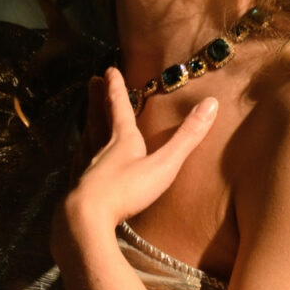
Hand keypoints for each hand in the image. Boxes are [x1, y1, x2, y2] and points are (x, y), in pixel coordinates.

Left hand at [56, 67, 218, 256]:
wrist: (86, 218)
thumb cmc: (127, 190)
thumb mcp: (164, 164)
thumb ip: (187, 137)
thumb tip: (211, 103)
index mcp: (122, 140)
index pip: (120, 107)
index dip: (116, 88)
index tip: (110, 70)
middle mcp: (100, 148)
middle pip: (98, 118)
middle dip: (98, 99)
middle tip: (92, 81)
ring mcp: (87, 168)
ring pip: (87, 139)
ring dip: (88, 123)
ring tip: (85, 115)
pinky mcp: (78, 187)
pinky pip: (80, 164)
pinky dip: (81, 155)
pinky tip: (80, 160)